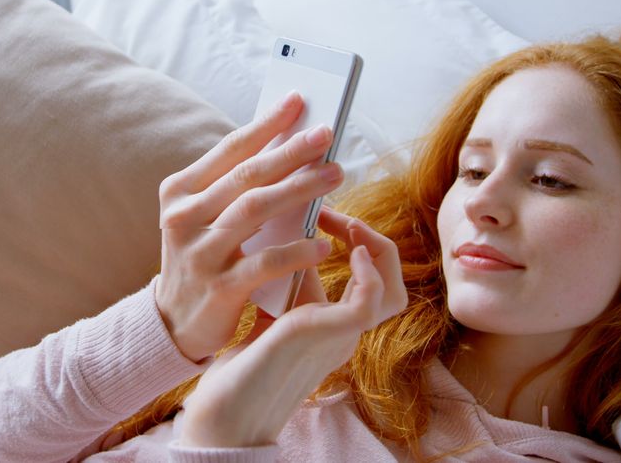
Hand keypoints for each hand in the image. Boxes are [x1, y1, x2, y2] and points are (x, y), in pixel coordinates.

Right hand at [154, 92, 344, 361]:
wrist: (174, 323)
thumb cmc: (203, 258)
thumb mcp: (206, 217)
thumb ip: (236, 187)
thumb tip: (289, 146)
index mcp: (180, 191)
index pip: (230, 149)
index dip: (266, 124)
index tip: (299, 101)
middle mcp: (183, 217)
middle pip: (246, 176)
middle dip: (291, 152)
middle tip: (327, 135)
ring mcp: (199, 252)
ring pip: (256, 211)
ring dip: (300, 189)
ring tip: (335, 175)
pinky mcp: (218, 288)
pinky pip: (265, 263)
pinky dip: (297, 251)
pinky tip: (324, 244)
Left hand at [178, 207, 406, 447]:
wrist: (227, 405)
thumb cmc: (244, 359)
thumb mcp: (276, 305)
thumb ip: (292, 275)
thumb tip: (293, 226)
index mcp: (336, 326)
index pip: (372, 281)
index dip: (357, 243)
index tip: (325, 216)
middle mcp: (346, 332)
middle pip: (394, 286)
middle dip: (374, 242)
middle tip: (340, 216)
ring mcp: (343, 336)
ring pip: (393, 293)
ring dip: (375, 249)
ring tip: (350, 225)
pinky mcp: (330, 335)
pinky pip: (370, 301)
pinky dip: (367, 272)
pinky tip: (347, 250)